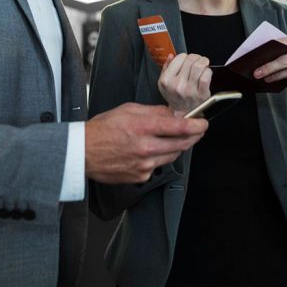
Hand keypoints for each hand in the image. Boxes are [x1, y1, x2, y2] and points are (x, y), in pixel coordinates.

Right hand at [85, 103, 208, 183]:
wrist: (82, 152)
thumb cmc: (102, 129)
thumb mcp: (128, 110)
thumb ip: (154, 112)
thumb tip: (173, 114)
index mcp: (143, 127)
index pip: (179, 127)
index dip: (196, 125)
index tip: (203, 123)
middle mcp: (146, 147)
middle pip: (181, 144)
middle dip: (193, 136)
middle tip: (197, 130)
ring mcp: (144, 164)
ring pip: (173, 156)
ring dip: (178, 147)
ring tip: (174, 138)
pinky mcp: (141, 176)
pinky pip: (159, 166)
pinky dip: (160, 157)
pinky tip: (152, 151)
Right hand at [157, 53, 211, 113]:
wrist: (184, 114)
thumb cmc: (176, 97)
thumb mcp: (164, 84)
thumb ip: (166, 68)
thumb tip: (171, 56)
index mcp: (166, 80)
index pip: (180, 58)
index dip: (185, 57)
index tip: (187, 61)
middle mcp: (177, 85)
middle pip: (191, 60)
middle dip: (196, 58)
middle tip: (198, 61)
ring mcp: (189, 90)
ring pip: (199, 66)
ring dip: (204, 62)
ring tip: (204, 64)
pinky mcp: (201, 94)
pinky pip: (206, 76)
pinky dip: (208, 71)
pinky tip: (207, 73)